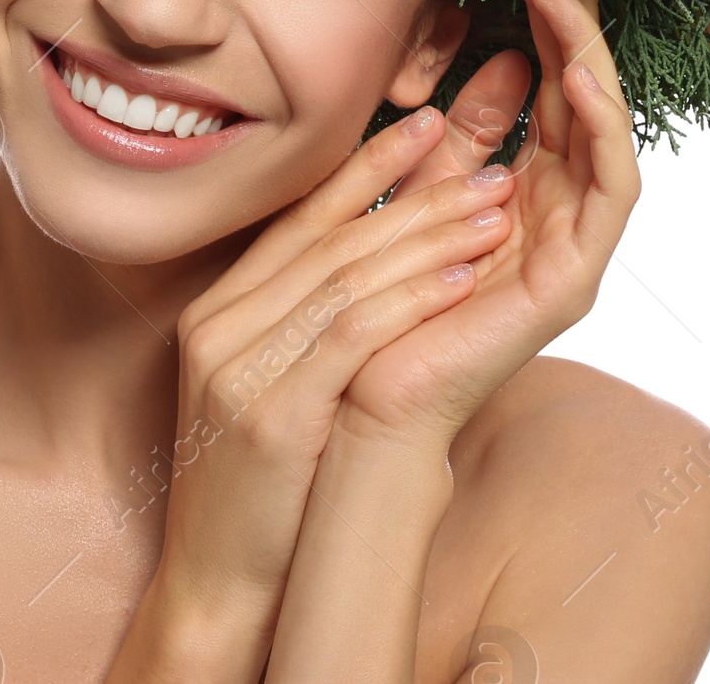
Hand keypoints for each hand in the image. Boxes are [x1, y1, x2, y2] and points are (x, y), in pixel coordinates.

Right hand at [142, 101, 519, 647]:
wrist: (217, 583)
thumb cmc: (257, 486)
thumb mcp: (263, 384)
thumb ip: (298, 320)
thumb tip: (371, 257)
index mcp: (216, 309)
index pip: (300, 219)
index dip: (365, 168)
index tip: (423, 125)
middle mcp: (219, 324)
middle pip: (331, 239)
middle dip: (416, 196)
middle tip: (483, 165)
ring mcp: (238, 367)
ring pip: (348, 276)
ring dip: (430, 238)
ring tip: (494, 210)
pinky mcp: (272, 414)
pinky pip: (354, 335)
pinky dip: (413, 299)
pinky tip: (465, 278)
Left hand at [335, 0, 641, 449]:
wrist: (353, 396)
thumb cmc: (373, 296)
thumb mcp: (412, 188)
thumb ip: (455, 133)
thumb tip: (494, 59)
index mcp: (519, 183)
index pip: (547, 79)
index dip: (545, 12)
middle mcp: (555, 206)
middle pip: (583, 89)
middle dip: (571, 13)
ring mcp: (571, 241)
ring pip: (602, 125)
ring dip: (584, 50)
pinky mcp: (573, 278)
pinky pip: (609, 189)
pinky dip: (600, 127)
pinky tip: (575, 74)